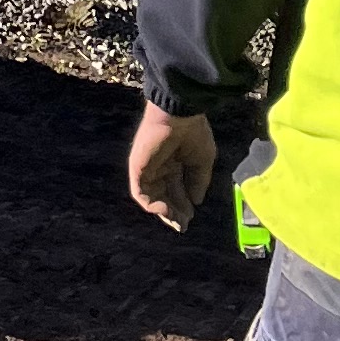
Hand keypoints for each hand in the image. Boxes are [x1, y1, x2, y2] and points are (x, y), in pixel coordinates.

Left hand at [128, 104, 217, 230]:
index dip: (183, 205)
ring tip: (177, 221)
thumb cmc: (193, 132)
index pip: (176, 189)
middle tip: (183, 225)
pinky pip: (141, 192)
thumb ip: (197, 182)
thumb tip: (195, 202)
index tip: (190, 218)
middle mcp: (159, 166)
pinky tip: (166, 210)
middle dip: (174, 212)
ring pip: (153, 197)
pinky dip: (152, 204)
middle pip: (163, 196)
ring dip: (165, 212)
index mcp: (174, 162)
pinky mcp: (138, 168)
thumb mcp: (202, 162)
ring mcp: (147, 168)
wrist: (179, 115)